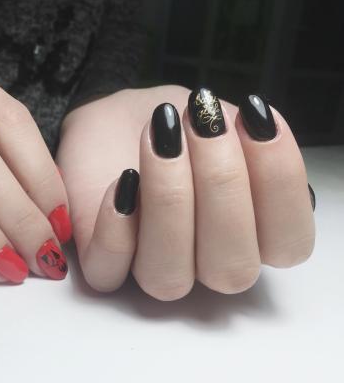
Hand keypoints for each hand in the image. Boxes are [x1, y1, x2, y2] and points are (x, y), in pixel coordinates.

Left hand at [57, 85, 314, 299]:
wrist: (116, 114)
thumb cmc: (175, 123)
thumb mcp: (218, 117)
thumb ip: (250, 142)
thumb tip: (264, 151)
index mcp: (250, 234)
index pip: (288, 243)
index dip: (279, 183)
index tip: (257, 119)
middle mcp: (206, 261)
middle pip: (231, 268)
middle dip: (222, 186)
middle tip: (205, 121)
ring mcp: (154, 265)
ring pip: (168, 277)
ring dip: (170, 203)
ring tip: (162, 137)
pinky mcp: (104, 260)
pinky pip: (108, 273)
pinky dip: (117, 230)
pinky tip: (124, 179)